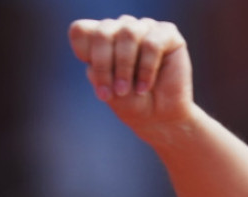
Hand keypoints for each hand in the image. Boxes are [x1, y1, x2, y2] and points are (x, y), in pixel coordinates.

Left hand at [69, 16, 193, 132]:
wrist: (160, 118)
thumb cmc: (132, 104)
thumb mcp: (108, 92)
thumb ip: (98, 72)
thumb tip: (95, 59)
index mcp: (101, 40)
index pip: (80, 30)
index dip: (82, 48)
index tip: (92, 73)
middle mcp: (121, 29)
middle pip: (103, 31)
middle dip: (104, 63)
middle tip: (112, 92)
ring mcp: (144, 28)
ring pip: (128, 33)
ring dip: (125, 66)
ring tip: (129, 91)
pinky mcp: (167, 34)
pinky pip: (152, 43)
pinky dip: (146, 68)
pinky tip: (144, 87)